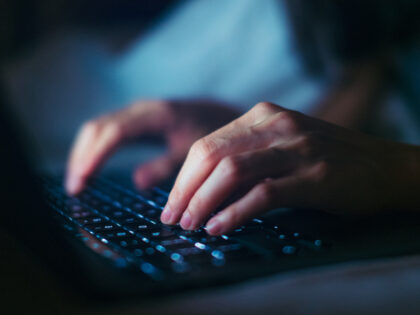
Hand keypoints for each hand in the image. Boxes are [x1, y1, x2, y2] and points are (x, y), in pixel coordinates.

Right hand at [65, 99, 238, 194]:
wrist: (220, 115)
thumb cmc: (210, 133)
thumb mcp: (193, 153)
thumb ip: (167, 167)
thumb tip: (137, 182)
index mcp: (155, 115)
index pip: (115, 132)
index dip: (96, 155)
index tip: (82, 179)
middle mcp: (140, 110)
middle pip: (98, 128)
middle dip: (82, 157)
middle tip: (74, 189)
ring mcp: (135, 113)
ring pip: (97, 129)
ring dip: (83, 154)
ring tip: (77, 184)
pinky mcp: (134, 121)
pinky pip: (105, 132)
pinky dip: (93, 150)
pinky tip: (90, 169)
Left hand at [161, 102, 418, 234]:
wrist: (385, 165)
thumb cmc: (328, 159)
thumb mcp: (282, 147)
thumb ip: (247, 159)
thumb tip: (202, 191)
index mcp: (263, 116)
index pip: (207, 144)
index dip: (183, 176)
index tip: (172, 203)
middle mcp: (276, 125)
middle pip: (211, 155)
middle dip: (184, 190)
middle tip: (172, 218)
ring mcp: (297, 148)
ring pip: (231, 171)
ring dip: (202, 201)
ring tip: (190, 226)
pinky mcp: (316, 175)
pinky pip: (263, 193)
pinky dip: (235, 212)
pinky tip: (218, 228)